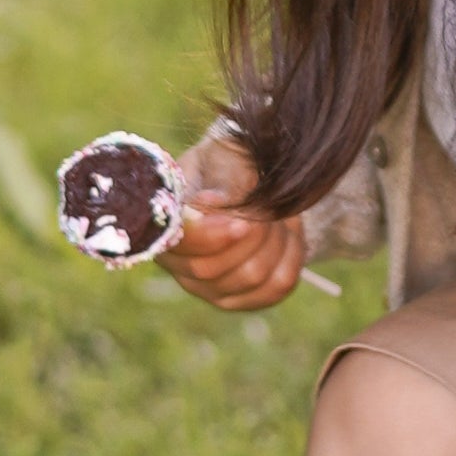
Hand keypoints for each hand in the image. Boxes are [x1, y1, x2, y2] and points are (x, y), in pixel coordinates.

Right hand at [165, 125, 309, 313]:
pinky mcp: (239, 298)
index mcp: (164, 224)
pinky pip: (276, 287)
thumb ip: (220, 178)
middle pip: (212, 268)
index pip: (178, 243)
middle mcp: (176, 262)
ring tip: (276, 212)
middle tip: (268, 204)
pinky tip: (287, 232)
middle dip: (252, 233)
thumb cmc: (228, 163)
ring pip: (250, 277)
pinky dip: (291, 254)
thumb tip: (209, 203)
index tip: (242, 221)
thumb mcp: (225, 157)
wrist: (248, 180)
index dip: (210, 236)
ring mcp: (206, 287)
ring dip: (275, 239)